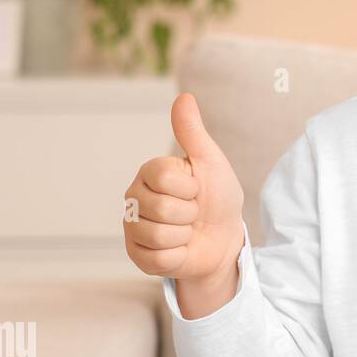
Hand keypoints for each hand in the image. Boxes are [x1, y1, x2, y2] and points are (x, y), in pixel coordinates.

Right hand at [123, 92, 244, 286]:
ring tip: (186, 230)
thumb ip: (193, 133)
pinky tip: (179, 248)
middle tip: (193, 212)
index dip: (190, 186)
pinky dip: (178, 256)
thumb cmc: (217, 197)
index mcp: (150, 172)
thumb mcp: (210, 162)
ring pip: (159, 234)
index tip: (196, 188)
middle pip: (162, 208)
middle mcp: (134, 197)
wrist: (224, 237)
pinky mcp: (137, 255)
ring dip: (184, 235)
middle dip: (189, 214)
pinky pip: (158, 258)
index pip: (162, 176)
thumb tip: (184, 97)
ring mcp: (132, 227)